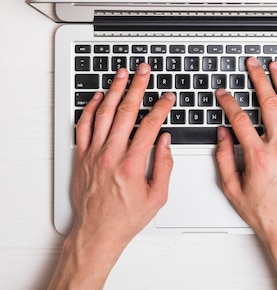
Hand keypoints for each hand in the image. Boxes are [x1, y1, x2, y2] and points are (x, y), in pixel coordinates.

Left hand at [48, 64, 174, 289]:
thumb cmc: (125, 218)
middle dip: (137, 86)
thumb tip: (164, 140)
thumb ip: (164, 165)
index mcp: (132, 164)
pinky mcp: (82, 156)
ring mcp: (94, 154)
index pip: (150, 125)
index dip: (161, 107)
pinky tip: (98, 96)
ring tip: (122, 74)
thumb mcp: (157, 197)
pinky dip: (90, 108)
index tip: (167, 98)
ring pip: (103, 113)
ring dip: (114, 90)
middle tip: (143, 70)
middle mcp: (111, 155)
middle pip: (126, 111)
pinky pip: (83, 126)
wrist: (97, 233)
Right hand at [215, 57, 276, 289]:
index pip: (239, 119)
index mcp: (258, 157)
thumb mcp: (232, 188)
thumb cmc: (263, 211)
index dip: (228, 101)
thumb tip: (222, 133)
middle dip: (258, 79)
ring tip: (275, 67)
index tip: (223, 92)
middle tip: (252, 64)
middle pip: (269, 103)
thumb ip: (224, 157)